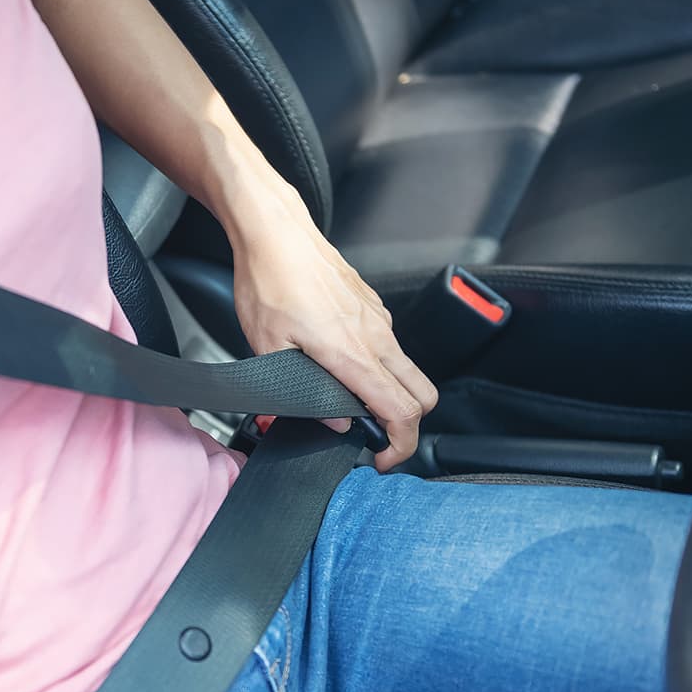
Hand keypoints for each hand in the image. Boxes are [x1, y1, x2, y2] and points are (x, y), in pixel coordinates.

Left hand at [225, 178, 436, 469]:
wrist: (275, 232)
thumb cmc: (267, 281)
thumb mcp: (268, 348)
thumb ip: (302, 393)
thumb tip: (334, 421)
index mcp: (353, 353)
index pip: (400, 411)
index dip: (399, 446)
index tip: (381, 459)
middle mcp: (375, 336)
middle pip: (423, 394)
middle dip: (408, 426)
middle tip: (376, 440)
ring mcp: (378, 319)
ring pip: (409, 370)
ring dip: (393, 395)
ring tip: (353, 406)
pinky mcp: (372, 307)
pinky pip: (391, 347)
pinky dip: (381, 368)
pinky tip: (344, 368)